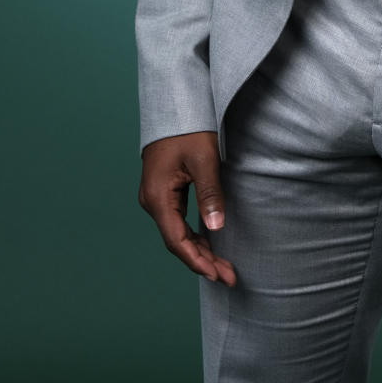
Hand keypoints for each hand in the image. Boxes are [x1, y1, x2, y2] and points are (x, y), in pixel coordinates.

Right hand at [138, 131, 236, 285]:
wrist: (175, 105)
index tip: (218, 275)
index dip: (197, 261)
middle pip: (177, 241)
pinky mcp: (165, 192)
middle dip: (202, 261)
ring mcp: (157, 197)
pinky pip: (179, 221)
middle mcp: (152, 201)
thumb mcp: (204, 159)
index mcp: (157, 196)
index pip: (176, 240)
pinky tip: (210, 245)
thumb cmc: (189, 129)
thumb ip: (210, 194)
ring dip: (199, 250)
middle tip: (229, 277)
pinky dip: (194, 235)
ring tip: (224, 267)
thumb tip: (215, 227)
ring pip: (178, 233)